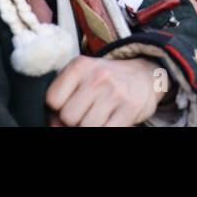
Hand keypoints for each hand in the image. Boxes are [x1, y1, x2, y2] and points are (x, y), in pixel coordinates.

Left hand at [45, 55, 163, 126]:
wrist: (144, 76)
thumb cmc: (105, 81)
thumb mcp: (81, 78)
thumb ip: (63, 98)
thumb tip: (53, 125)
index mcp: (80, 66)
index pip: (52, 99)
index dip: (58, 108)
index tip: (70, 103)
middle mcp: (97, 76)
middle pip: (68, 116)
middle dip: (74, 120)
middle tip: (86, 111)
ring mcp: (114, 92)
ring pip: (86, 127)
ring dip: (90, 125)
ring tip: (99, 115)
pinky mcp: (129, 108)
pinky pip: (106, 131)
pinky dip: (105, 128)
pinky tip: (109, 120)